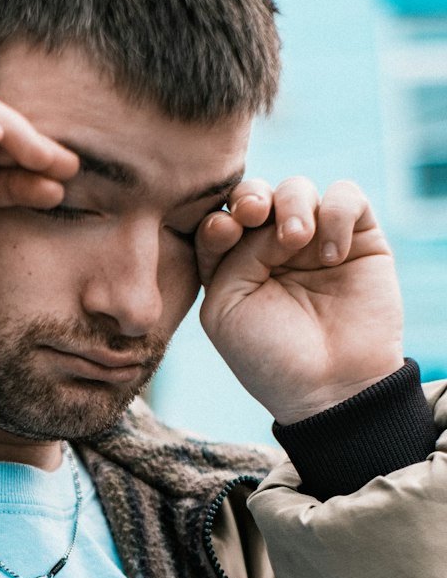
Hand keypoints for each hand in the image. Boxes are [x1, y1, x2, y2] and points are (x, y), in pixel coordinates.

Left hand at [196, 177, 404, 424]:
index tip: (223, 232)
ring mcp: (314, 241)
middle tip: (253, 212)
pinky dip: (336, 213)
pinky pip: (346, 196)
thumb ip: (228, 256)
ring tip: (296, 239)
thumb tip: (265, 213)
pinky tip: (332, 254)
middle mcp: (271, 249)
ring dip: (291, 204)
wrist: (330, 388)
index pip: (219, 219)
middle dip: (250, 196)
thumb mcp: (225, 308)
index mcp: (232, 264)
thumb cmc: (269, 356)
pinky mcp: (359, 239)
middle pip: (255, 194)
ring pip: (297, 190)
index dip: (218, 216)